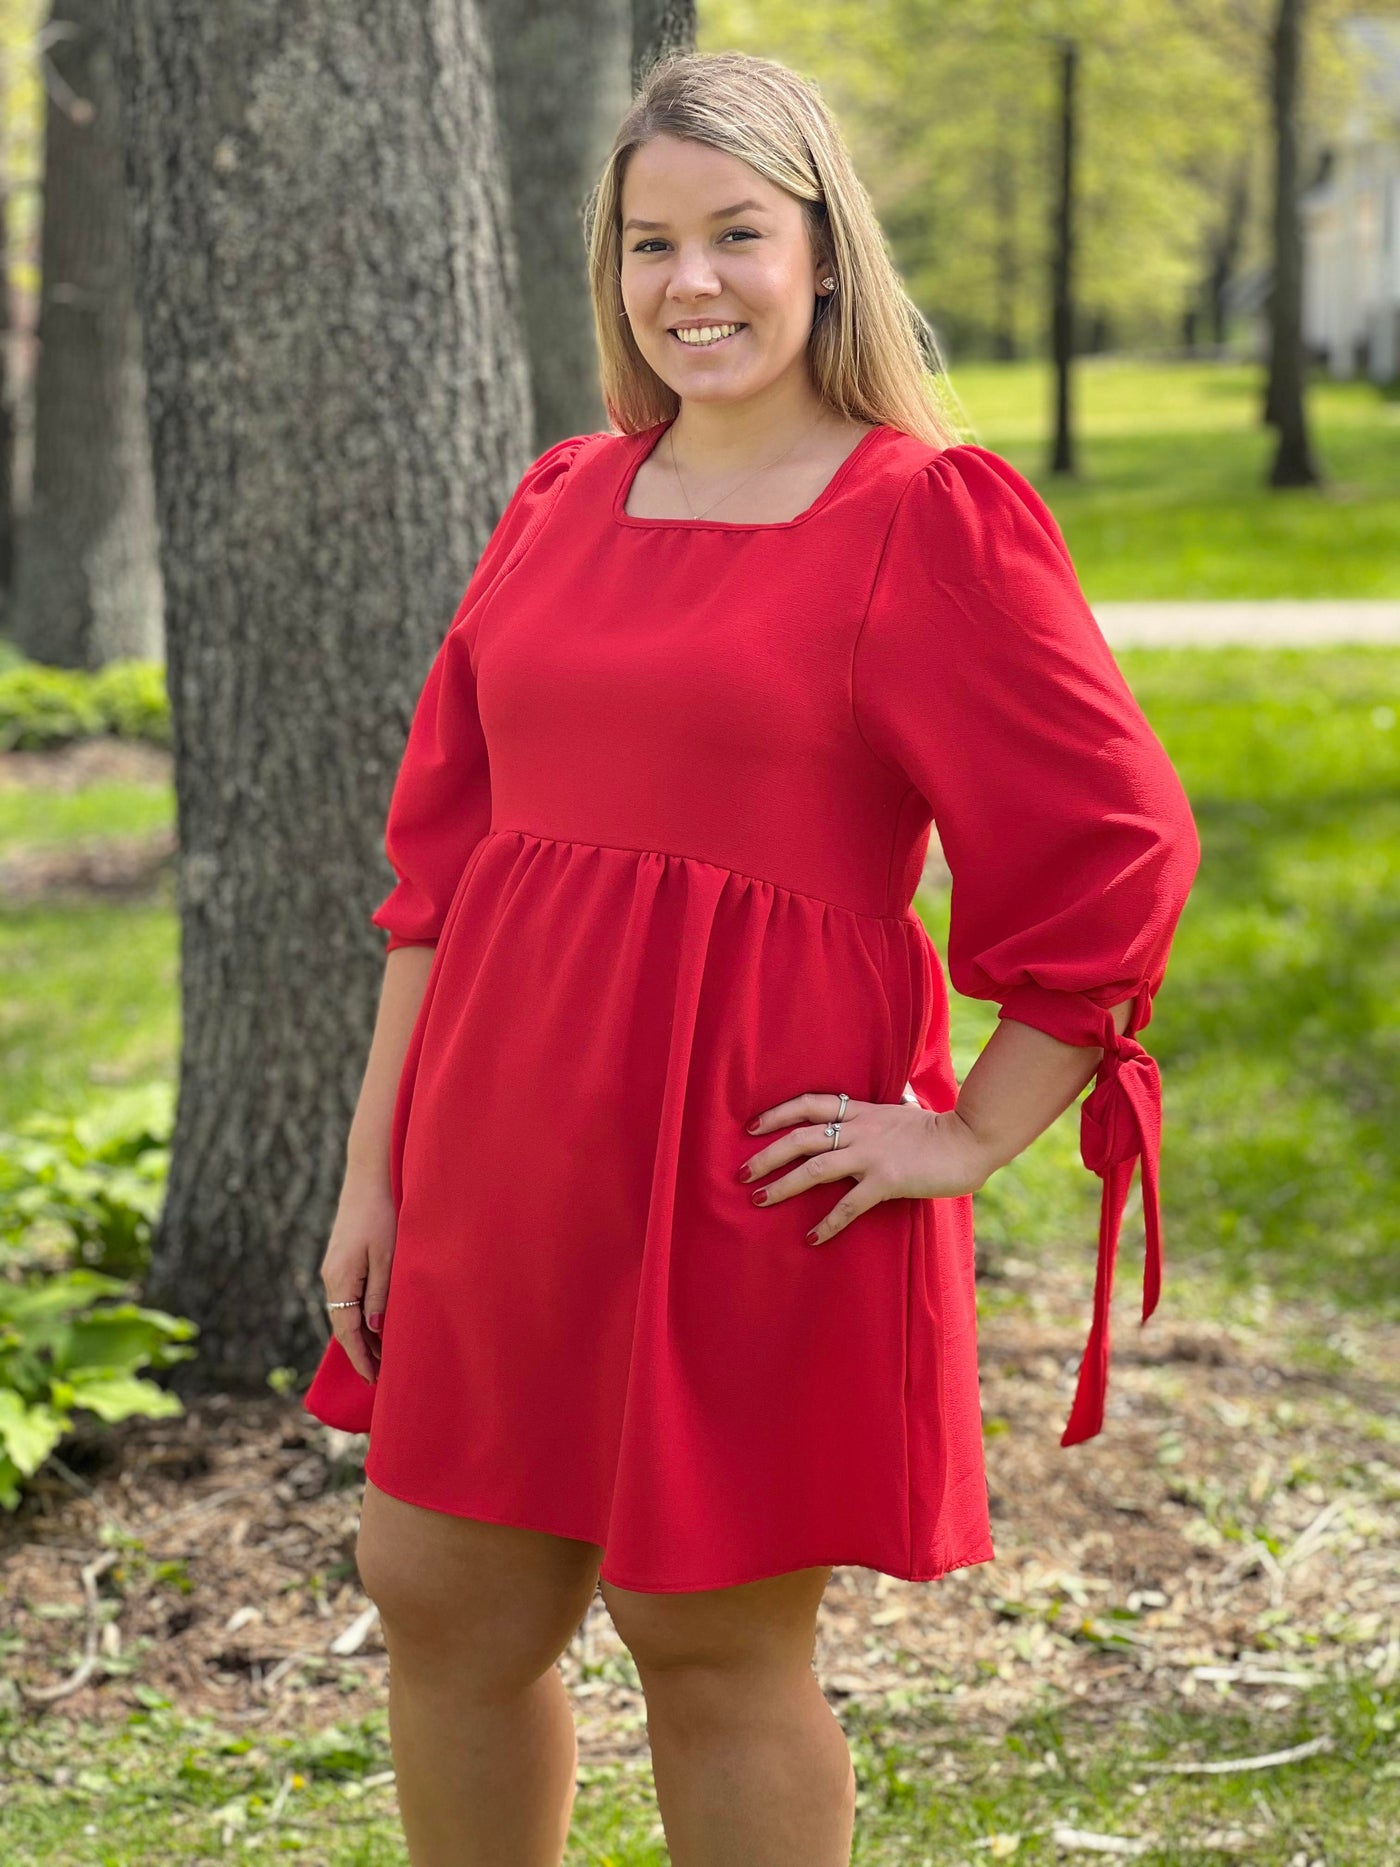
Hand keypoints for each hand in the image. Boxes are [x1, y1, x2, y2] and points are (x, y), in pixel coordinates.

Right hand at [318, 1169, 397, 1382]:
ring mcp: (334, 1269)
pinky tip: (374, 1324)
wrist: (369, 1177)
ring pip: (345, 1312)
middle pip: (343, 1326)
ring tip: (381, 1357)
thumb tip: (372, 1330)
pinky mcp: (341, 1260)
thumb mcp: (388, 1258)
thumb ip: (381, 1295)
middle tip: (380, 1377)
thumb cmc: (383, 1215)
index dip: (361, 1358)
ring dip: (361, 1335)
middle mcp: (331, 1278)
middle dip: (360, 1352)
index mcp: (340, 1280)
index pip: (347, 1332)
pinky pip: (348, 1298)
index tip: (374, 1380)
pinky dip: (360, 1315)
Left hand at [738, 1091, 995, 1246]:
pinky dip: (828, 1222)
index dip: (776, 1113)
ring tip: (759, 1199)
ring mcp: (872, 1154)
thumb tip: (877, 1107)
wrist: (970, 1139)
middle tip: (741, 1172)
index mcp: (861, 1111)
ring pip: (815, 1167)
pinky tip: (812, 1237)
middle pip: (801, 1136)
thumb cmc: (937, 1131)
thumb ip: (878, 1115)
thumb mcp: (900, 1113)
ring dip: (783, 1184)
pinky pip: (849, 1204)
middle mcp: (860, 1129)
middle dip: (767, 1154)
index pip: (809, 1104)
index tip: (750, 1127)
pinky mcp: (887, 1180)